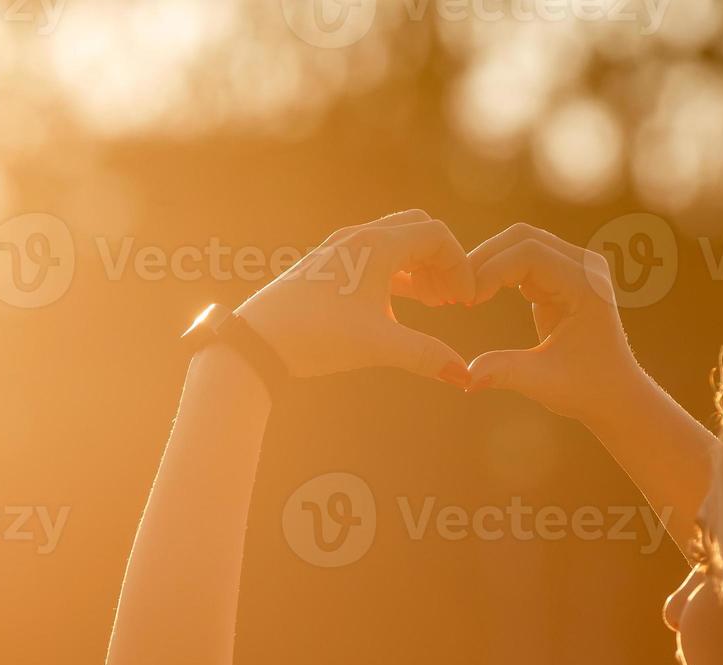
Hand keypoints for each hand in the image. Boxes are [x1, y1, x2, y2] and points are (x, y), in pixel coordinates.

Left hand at [234, 209, 475, 385]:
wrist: (256, 341)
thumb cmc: (316, 337)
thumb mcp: (377, 346)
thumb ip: (425, 356)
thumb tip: (465, 376)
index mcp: (376, 246)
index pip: (436, 236)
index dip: (460, 266)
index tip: (466, 301)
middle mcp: (358, 237)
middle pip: (418, 230)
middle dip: (442, 261)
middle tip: (451, 299)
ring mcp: (339, 248)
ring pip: (395, 241)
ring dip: (419, 266)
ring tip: (433, 303)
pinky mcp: (326, 264)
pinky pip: (374, 254)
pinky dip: (396, 271)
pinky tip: (399, 304)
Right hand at [464, 223, 641, 422]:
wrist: (614, 393)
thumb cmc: (587, 390)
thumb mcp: (544, 382)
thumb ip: (505, 372)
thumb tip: (464, 377)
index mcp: (586, 287)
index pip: (530, 256)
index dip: (491, 271)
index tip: (466, 302)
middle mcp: (585, 267)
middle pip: (523, 237)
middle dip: (484, 259)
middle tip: (454, 292)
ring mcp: (576, 267)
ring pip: (520, 242)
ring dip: (488, 263)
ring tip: (462, 294)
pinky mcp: (562, 275)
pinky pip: (522, 258)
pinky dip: (497, 271)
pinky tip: (477, 295)